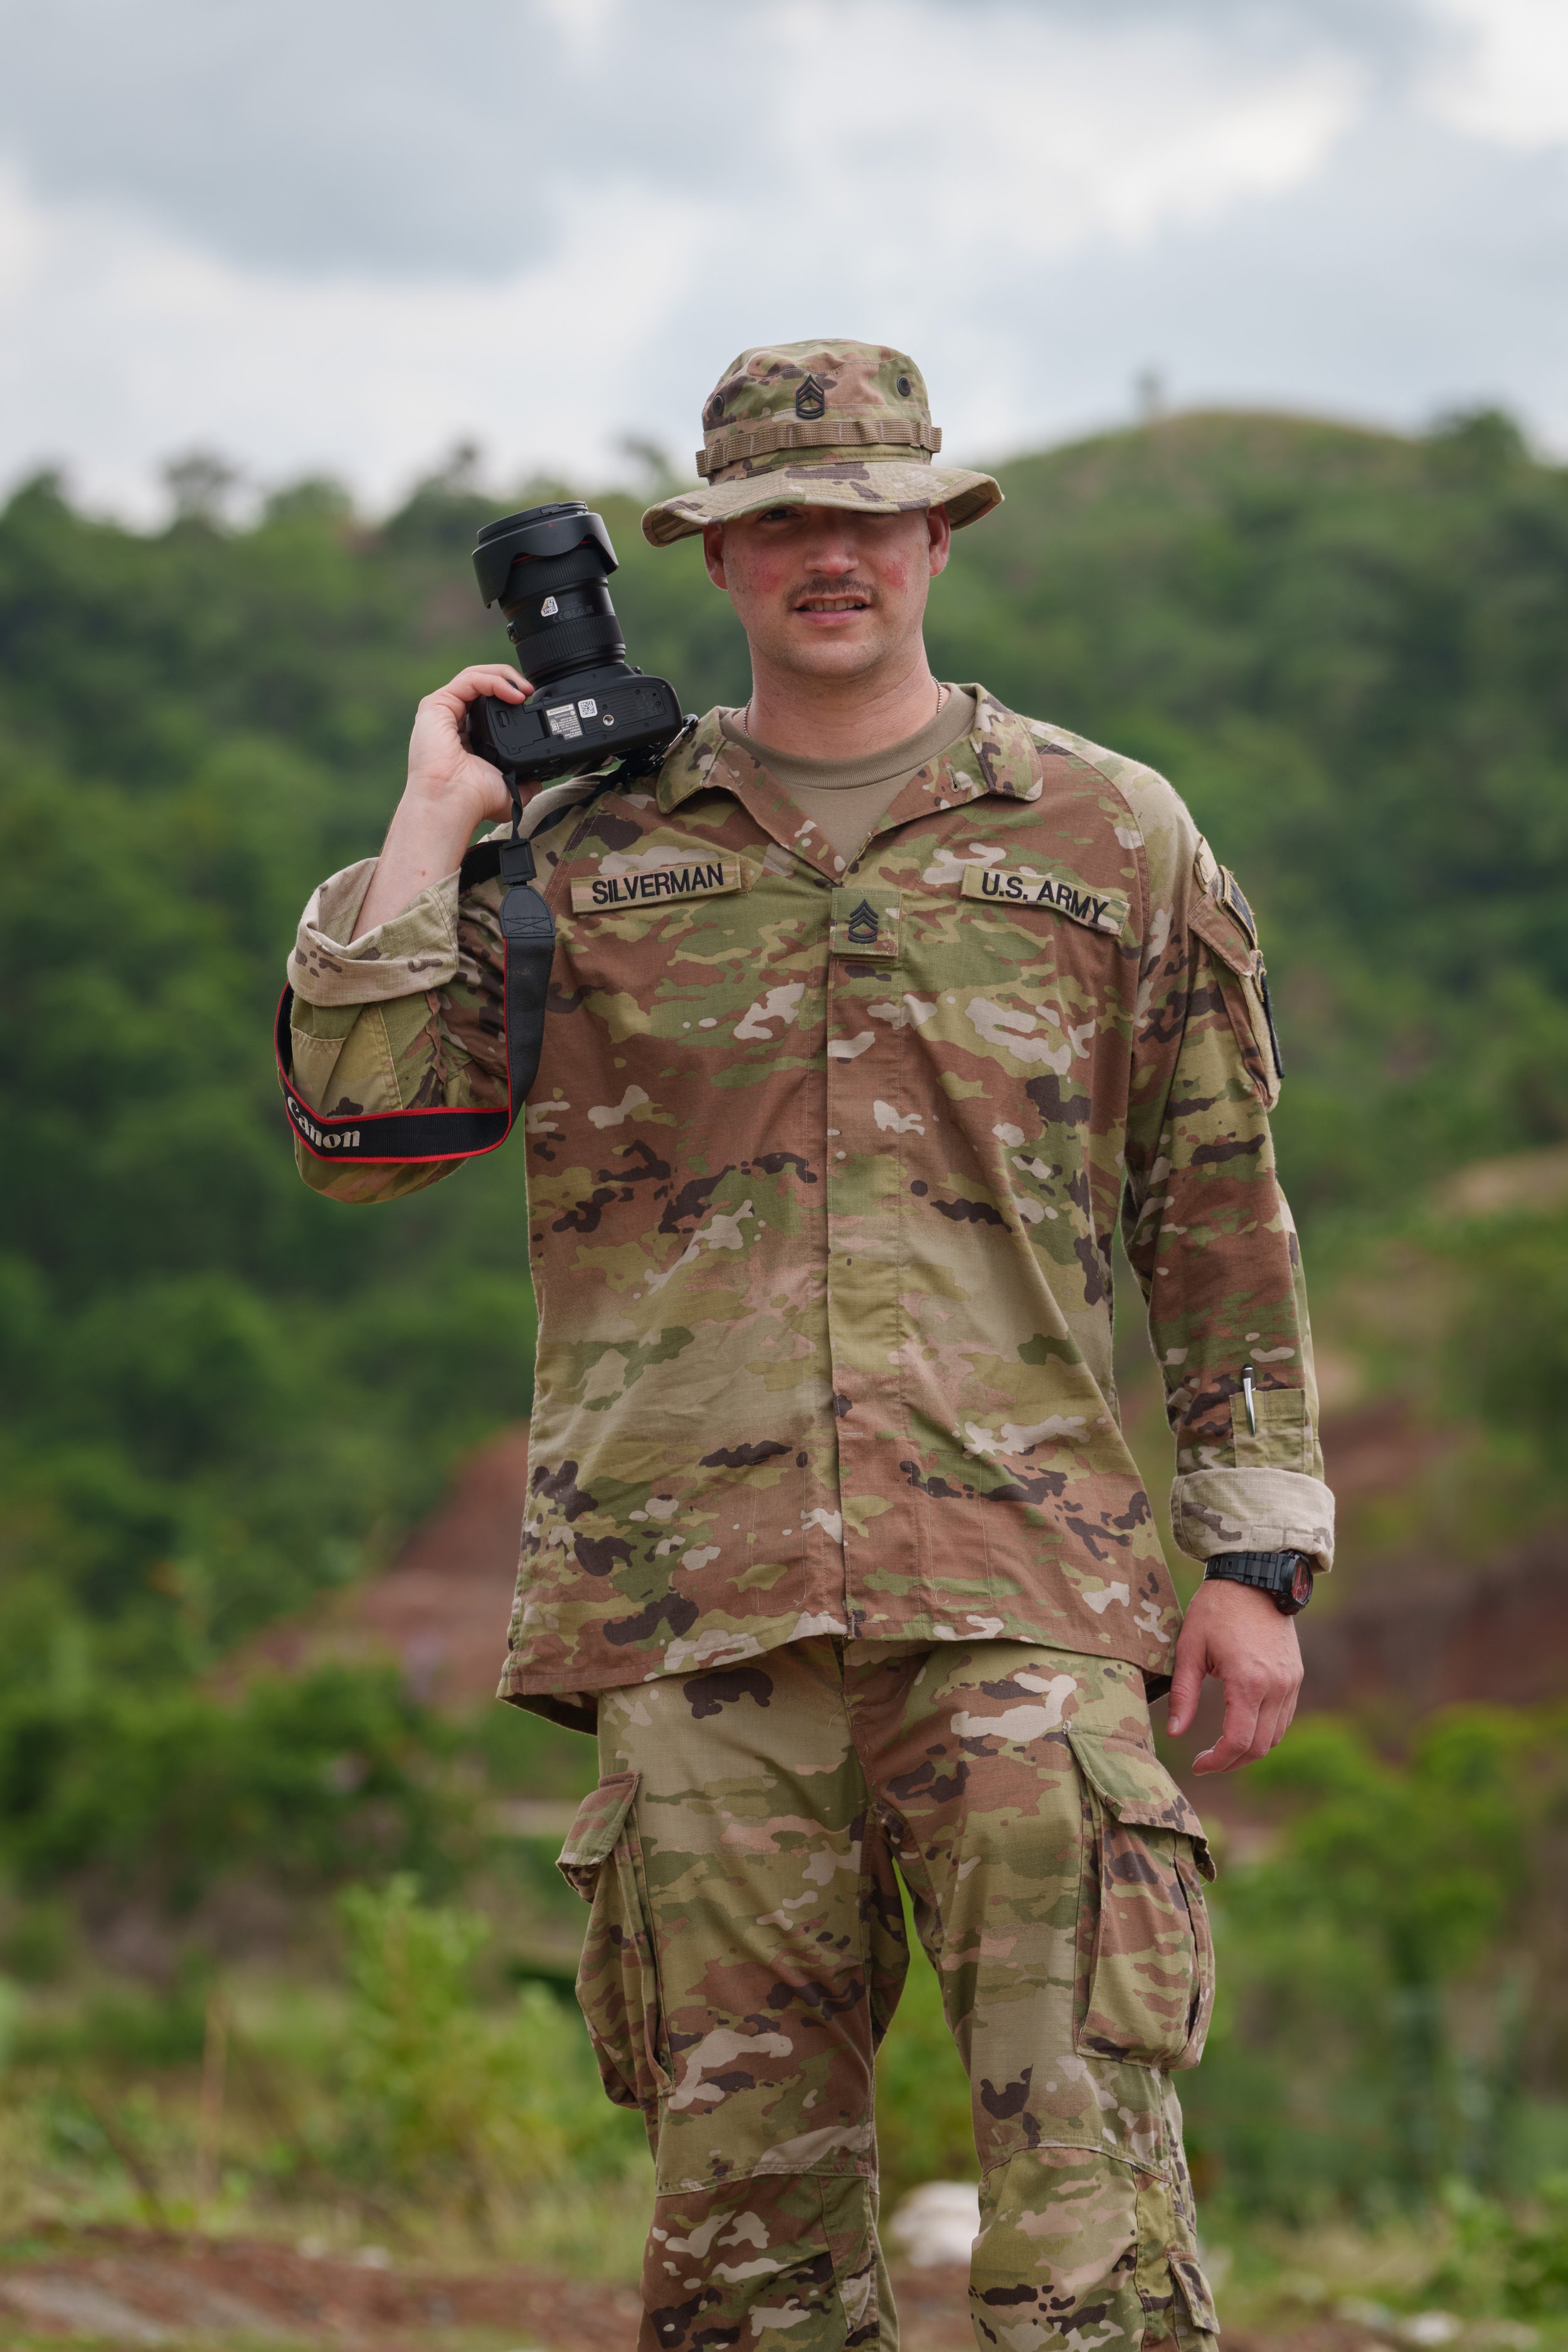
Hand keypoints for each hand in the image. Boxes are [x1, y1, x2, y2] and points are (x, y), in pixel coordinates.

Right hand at [406, 662, 531, 831]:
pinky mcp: (437, 704)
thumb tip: (538, 781)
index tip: (532, 704)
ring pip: (475, 676)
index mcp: (467, 735)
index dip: (511, 696)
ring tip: (525, 690)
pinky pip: (469, 680)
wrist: (453, 803)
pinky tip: (512, 694)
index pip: (489, 702)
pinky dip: (493, 680)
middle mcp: (453, 720)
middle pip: (483, 684)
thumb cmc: (473, 800)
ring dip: (504, 676)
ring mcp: (443, 710)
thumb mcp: (509, 789)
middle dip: (510, 681)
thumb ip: (524, 782)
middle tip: (531, 692)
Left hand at [1165, 1577, 1302, 1772]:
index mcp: (1248, 1682)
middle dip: (1232, 1762)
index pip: (1238, 1741)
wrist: (1253, 1577)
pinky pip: (1284, 1717)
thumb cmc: (1215, 1609)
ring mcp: (1290, 1682)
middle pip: (1260, 1746)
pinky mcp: (1295, 1675)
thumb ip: (1183, 1694)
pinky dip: (1265, 1730)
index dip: (1217, 1761)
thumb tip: (1174, 1733)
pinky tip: (1242, 1725)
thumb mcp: (1190, 1648)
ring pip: (1275, 1736)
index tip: (1197, 1765)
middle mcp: (1276, 1686)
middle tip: (1206, 1762)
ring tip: (1222, 1747)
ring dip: (1250, 1749)